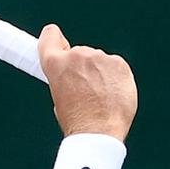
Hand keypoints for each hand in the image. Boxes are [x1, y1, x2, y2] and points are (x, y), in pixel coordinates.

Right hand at [38, 24, 136, 140]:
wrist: (98, 132)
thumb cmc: (77, 121)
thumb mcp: (58, 97)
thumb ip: (63, 78)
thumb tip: (74, 75)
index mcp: (56, 64)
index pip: (50, 36)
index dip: (53, 39)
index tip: (58, 42)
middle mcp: (77, 55)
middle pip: (78, 54)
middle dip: (81, 67)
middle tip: (83, 91)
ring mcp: (100, 58)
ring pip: (98, 61)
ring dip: (98, 73)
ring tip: (99, 98)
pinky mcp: (119, 63)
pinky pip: (114, 66)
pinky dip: (113, 78)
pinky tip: (111, 95)